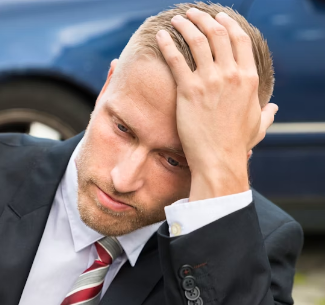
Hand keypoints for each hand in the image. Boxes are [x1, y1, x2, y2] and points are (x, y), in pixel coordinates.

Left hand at [156, 8, 277, 200]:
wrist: (218, 159)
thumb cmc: (237, 145)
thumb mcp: (258, 125)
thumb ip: (266, 112)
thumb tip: (273, 108)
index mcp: (249, 78)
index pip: (240, 40)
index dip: (229, 25)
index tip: (219, 18)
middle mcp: (230, 74)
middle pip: (218, 34)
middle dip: (205, 18)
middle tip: (194, 13)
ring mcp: (209, 81)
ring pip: (197, 41)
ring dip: (187, 25)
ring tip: (178, 19)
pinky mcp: (188, 90)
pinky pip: (176, 59)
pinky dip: (168, 44)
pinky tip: (162, 36)